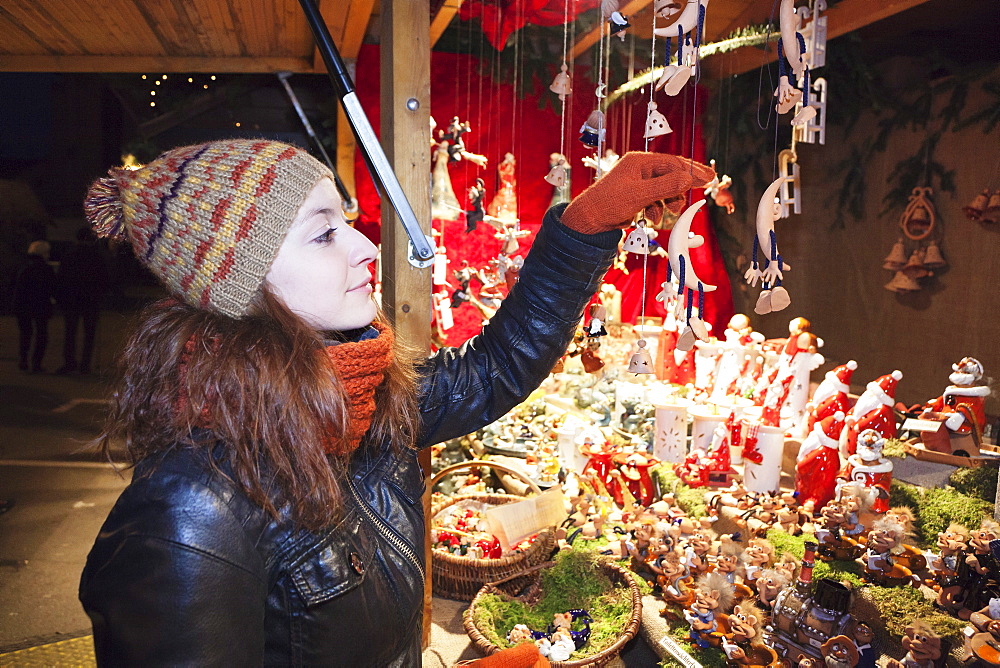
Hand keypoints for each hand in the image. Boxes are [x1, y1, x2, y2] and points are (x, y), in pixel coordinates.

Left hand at [561, 152, 714, 234]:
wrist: (588, 220)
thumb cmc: (609, 204)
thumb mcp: (640, 195)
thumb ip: (665, 187)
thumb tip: (688, 179)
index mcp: (639, 161)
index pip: (672, 162)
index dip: (692, 170)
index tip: (710, 178)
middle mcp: (639, 168)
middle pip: (671, 172)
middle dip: (685, 183)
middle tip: (707, 186)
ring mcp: (638, 181)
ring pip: (664, 187)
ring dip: (671, 200)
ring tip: (672, 211)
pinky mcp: (636, 195)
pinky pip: (655, 198)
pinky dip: (658, 208)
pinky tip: (652, 218)